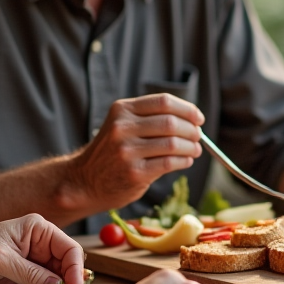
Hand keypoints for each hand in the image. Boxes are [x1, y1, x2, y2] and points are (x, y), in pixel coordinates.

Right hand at [69, 94, 203, 212]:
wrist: (84, 181)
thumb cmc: (112, 153)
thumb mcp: (122, 126)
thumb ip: (149, 119)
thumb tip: (192, 121)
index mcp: (122, 110)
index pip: (164, 102)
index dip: (187, 109)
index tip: (198, 118)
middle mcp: (122, 128)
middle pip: (171, 122)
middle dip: (192, 130)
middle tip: (198, 137)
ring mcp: (127, 151)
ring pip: (173, 143)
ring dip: (191, 147)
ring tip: (195, 151)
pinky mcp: (134, 173)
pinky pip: (169, 163)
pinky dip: (183, 161)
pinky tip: (185, 161)